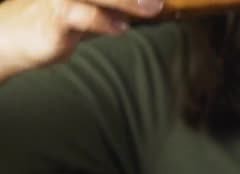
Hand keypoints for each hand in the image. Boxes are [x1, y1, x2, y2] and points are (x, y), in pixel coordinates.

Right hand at [0, 0, 163, 81]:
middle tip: (159, 0)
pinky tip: (121, 27)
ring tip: (152, 9)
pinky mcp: (55, 17)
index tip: (159, 0)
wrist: (14, 38)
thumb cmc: (56, 21)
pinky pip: (82, 16)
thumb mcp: (91, 10)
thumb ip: (117, 7)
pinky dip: (104, 21)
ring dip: (129, 1)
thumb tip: (150, 7)